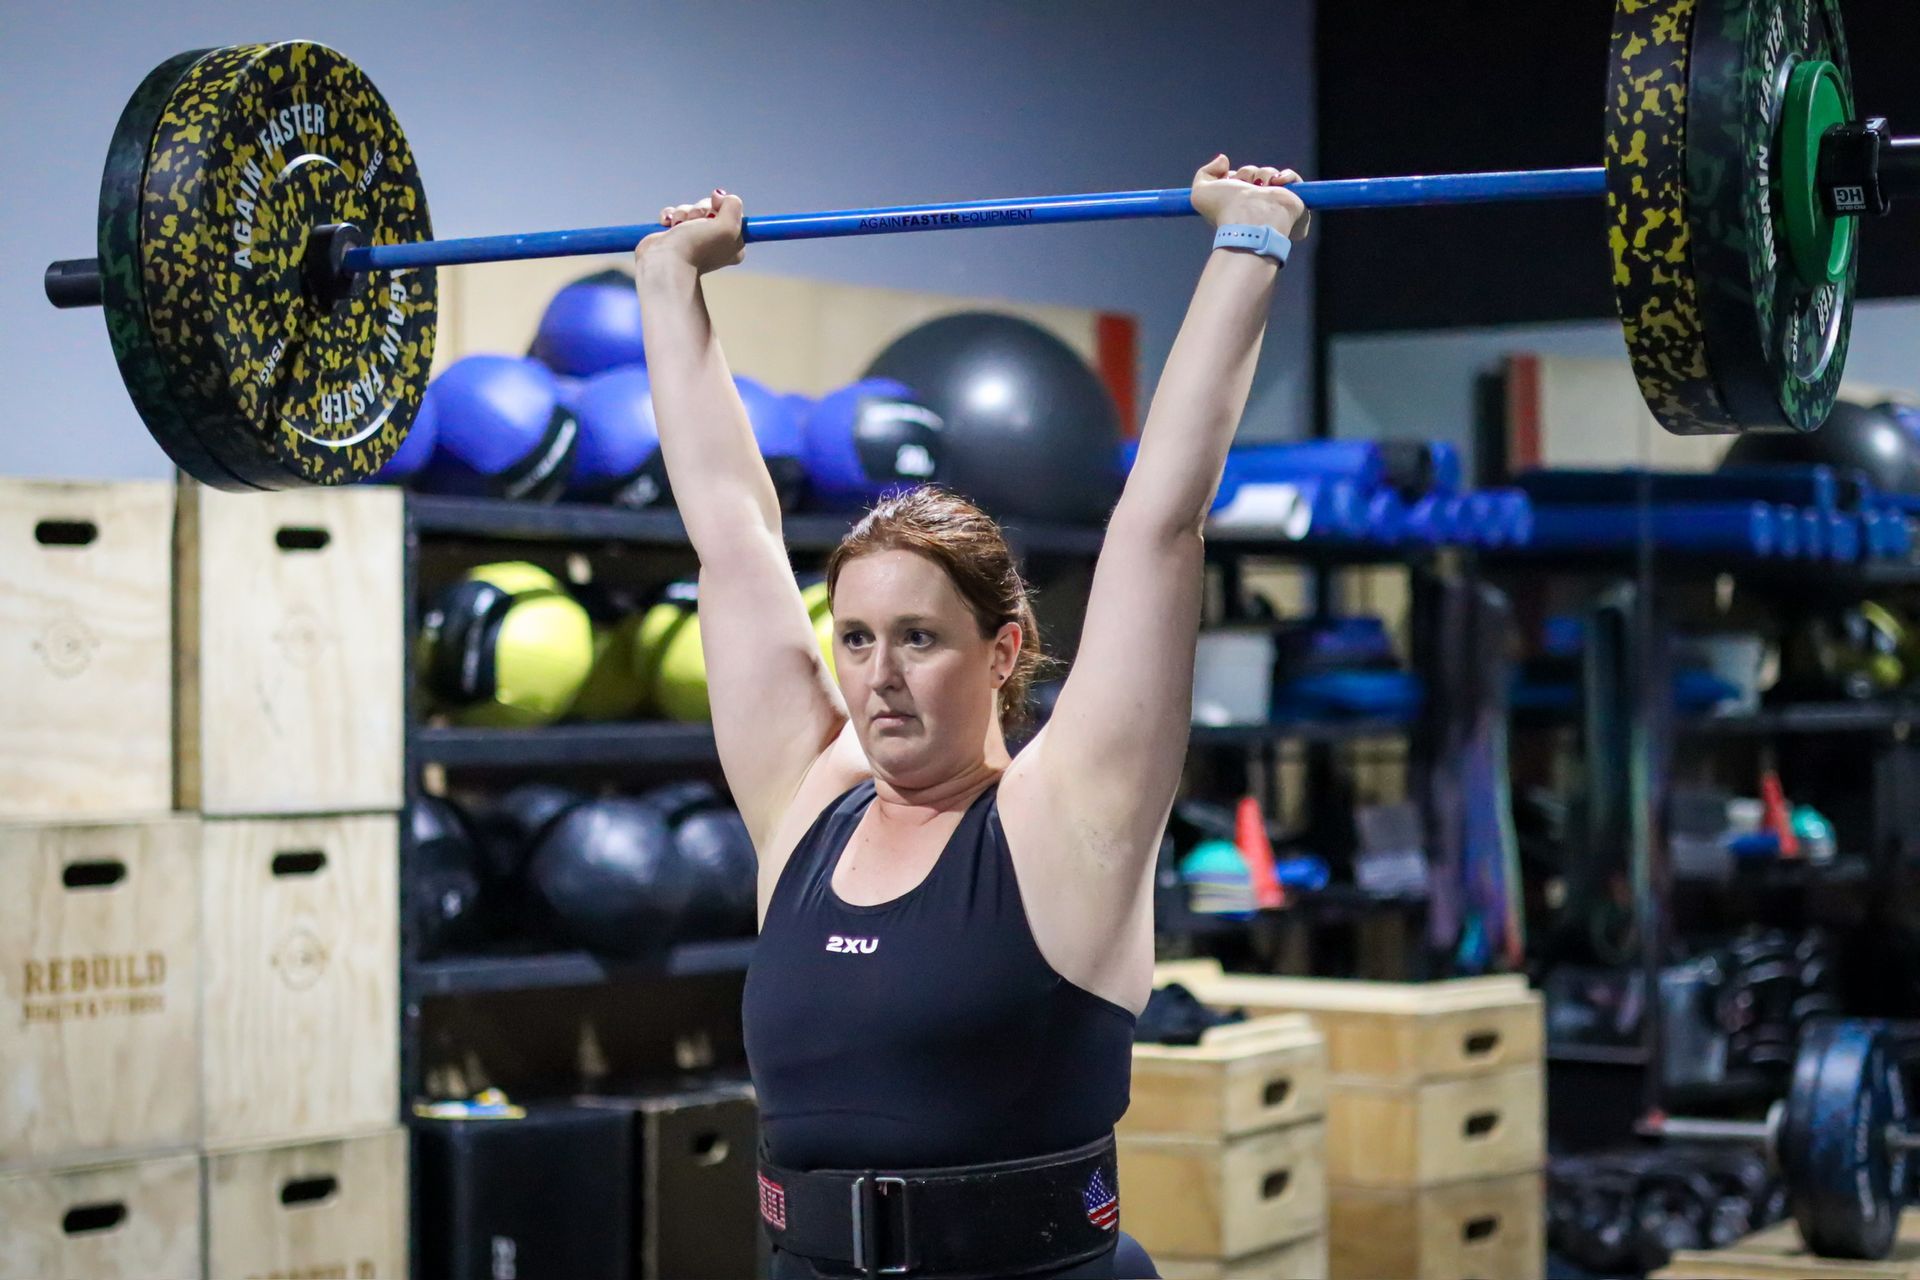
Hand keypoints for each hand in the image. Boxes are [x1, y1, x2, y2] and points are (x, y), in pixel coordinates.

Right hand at [634, 189, 745, 275]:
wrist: (666, 261)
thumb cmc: (697, 247)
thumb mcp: (729, 226)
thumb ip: (734, 205)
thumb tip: (719, 195)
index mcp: (733, 243)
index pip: (733, 213)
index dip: (722, 207)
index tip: (714, 213)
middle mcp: (714, 241)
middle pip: (711, 207)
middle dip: (700, 209)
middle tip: (696, 221)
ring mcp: (693, 237)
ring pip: (691, 209)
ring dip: (683, 212)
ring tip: (679, 226)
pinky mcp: (674, 234)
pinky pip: (674, 213)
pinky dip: (670, 215)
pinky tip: (668, 224)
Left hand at [1189, 155, 1309, 241]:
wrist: (1251, 219)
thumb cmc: (1225, 210)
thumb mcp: (1201, 193)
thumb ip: (1205, 173)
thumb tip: (1223, 160)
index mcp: (1235, 204)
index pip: (1236, 179)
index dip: (1232, 176)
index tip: (1227, 181)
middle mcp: (1254, 204)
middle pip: (1252, 173)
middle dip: (1247, 174)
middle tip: (1244, 187)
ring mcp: (1274, 203)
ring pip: (1270, 172)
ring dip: (1264, 175)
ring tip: (1260, 188)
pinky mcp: (1294, 202)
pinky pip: (1293, 178)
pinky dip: (1286, 176)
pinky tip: (1277, 182)